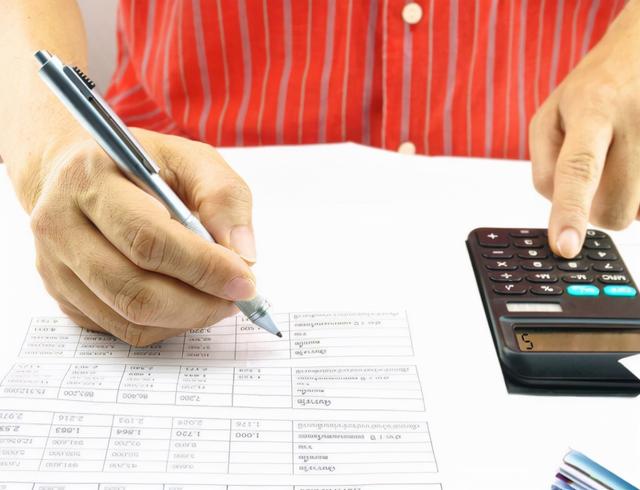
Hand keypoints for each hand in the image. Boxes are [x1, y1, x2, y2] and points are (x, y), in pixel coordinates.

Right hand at [25, 128, 256, 345]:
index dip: (203, 267)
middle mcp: (61, 226)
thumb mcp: (190, 159)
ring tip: (218, 298)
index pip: (148, 239)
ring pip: (130, 318)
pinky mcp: (64, 297)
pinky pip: (123, 330)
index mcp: (91, 179)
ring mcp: (56, 268)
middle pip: (135, 291)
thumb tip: (243, 255)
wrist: (76, 174)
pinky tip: (186, 301)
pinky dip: (167, 325)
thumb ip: (224, 197)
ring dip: (188, 317)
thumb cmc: (141, 166)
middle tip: (237, 297)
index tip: (245, 281)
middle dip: (200, 302)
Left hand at [529, 1, 639, 257]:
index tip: (566, 247)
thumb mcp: (548, 117)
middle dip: (595, 212)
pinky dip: (635, 196)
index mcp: (593, 111)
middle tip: (591, 179)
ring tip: (615, 160)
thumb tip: (560, 208)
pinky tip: (630, 165)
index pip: (580, 168)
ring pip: (636, 213)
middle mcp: (636, 125)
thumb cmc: (589, 90)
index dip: (571, 210)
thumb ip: (544, 165)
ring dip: (617, 201)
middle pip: (615, 210)